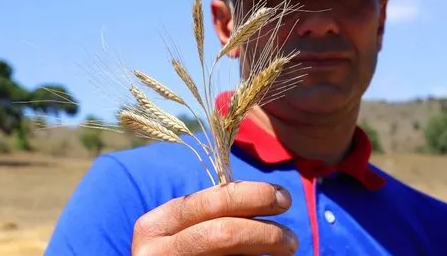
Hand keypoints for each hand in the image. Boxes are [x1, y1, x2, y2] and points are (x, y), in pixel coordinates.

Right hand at [131, 181, 298, 255]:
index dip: (252, 196)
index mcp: (154, 226)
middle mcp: (155, 253)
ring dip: (267, 250)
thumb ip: (212, 213)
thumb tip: (271, 197)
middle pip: (225, 234)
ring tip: (286, 250)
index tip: (284, 198)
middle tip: (292, 238)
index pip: (212, 203)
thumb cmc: (181, 251)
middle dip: (266, 232)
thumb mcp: (183, 228)